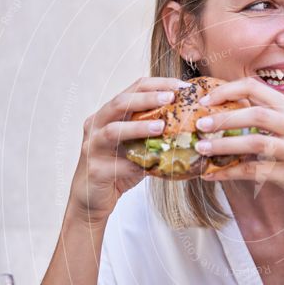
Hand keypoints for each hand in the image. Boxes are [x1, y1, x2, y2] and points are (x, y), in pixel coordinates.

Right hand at [67, 76, 190, 225]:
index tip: (181, 86)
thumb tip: (191, 128)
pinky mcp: (96, 169)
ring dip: (139, 126)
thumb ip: (155, 136)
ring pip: (113, 130)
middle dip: (147, 98)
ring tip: (162, 126)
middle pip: (120, 102)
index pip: (132, 89)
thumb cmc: (118, 169)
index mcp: (108, 114)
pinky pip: (116, 163)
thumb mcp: (138, 147)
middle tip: (172, 97)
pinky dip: (135, 161)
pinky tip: (152, 162)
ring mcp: (92, 146)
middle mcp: (96, 125)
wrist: (93, 199)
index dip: (157, 85)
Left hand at [194, 77, 283, 219]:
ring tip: (202, 149)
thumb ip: (266, 118)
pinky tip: (211, 176)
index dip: (227, 90)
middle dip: (223, 118)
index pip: (255, 87)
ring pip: (254, 143)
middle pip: (255, 114)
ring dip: (224, 145)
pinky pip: (254, 172)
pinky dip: (229, 173)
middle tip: (200, 124)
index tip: (205, 99)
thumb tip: (223, 113)